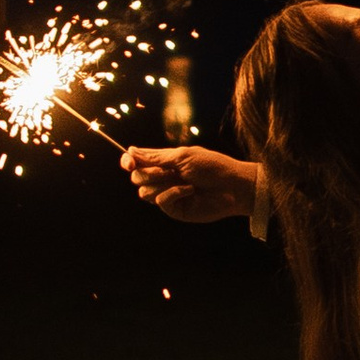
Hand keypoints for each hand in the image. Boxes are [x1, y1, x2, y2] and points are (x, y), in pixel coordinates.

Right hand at [122, 144, 258, 224]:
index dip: (127, 161)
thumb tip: (130, 151)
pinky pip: (159, 200)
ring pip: (144, 191)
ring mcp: (167, 193)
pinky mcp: (173, 208)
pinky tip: (190, 191)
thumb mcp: (182, 156)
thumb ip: (155, 157)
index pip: (136, 161)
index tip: (129, 163)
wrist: (231, 186)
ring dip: (162, 183)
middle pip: (136, 177)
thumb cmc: (211, 166)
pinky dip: (173, 193)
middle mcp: (162, 178)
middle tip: (168, 171)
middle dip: (149, 173)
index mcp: (163, 161)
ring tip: (184, 181)